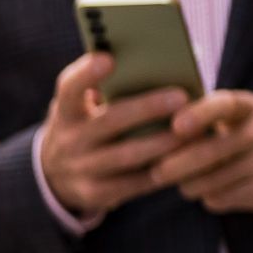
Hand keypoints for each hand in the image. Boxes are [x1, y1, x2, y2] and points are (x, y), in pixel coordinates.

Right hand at [37, 52, 191, 218]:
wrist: (56, 175)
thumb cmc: (88, 126)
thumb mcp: (84, 108)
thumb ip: (111, 89)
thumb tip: (164, 65)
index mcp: (66, 111)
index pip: (69, 88)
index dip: (86, 74)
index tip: (108, 58)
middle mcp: (68, 140)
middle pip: (109, 121)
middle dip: (146, 108)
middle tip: (181, 97)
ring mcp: (80, 169)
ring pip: (128, 155)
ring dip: (164, 142)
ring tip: (196, 131)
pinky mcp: (95, 194)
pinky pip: (135, 184)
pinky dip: (164, 171)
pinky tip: (189, 159)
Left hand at [145, 90, 252, 213]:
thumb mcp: (243, 110)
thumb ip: (206, 114)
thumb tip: (152, 124)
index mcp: (250, 108)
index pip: (224, 106)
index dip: (199, 115)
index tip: (176, 126)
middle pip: (205, 155)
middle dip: (171, 166)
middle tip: (156, 171)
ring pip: (205, 183)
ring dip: (187, 184)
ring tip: (185, 178)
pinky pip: (217, 201)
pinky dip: (208, 196)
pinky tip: (213, 186)